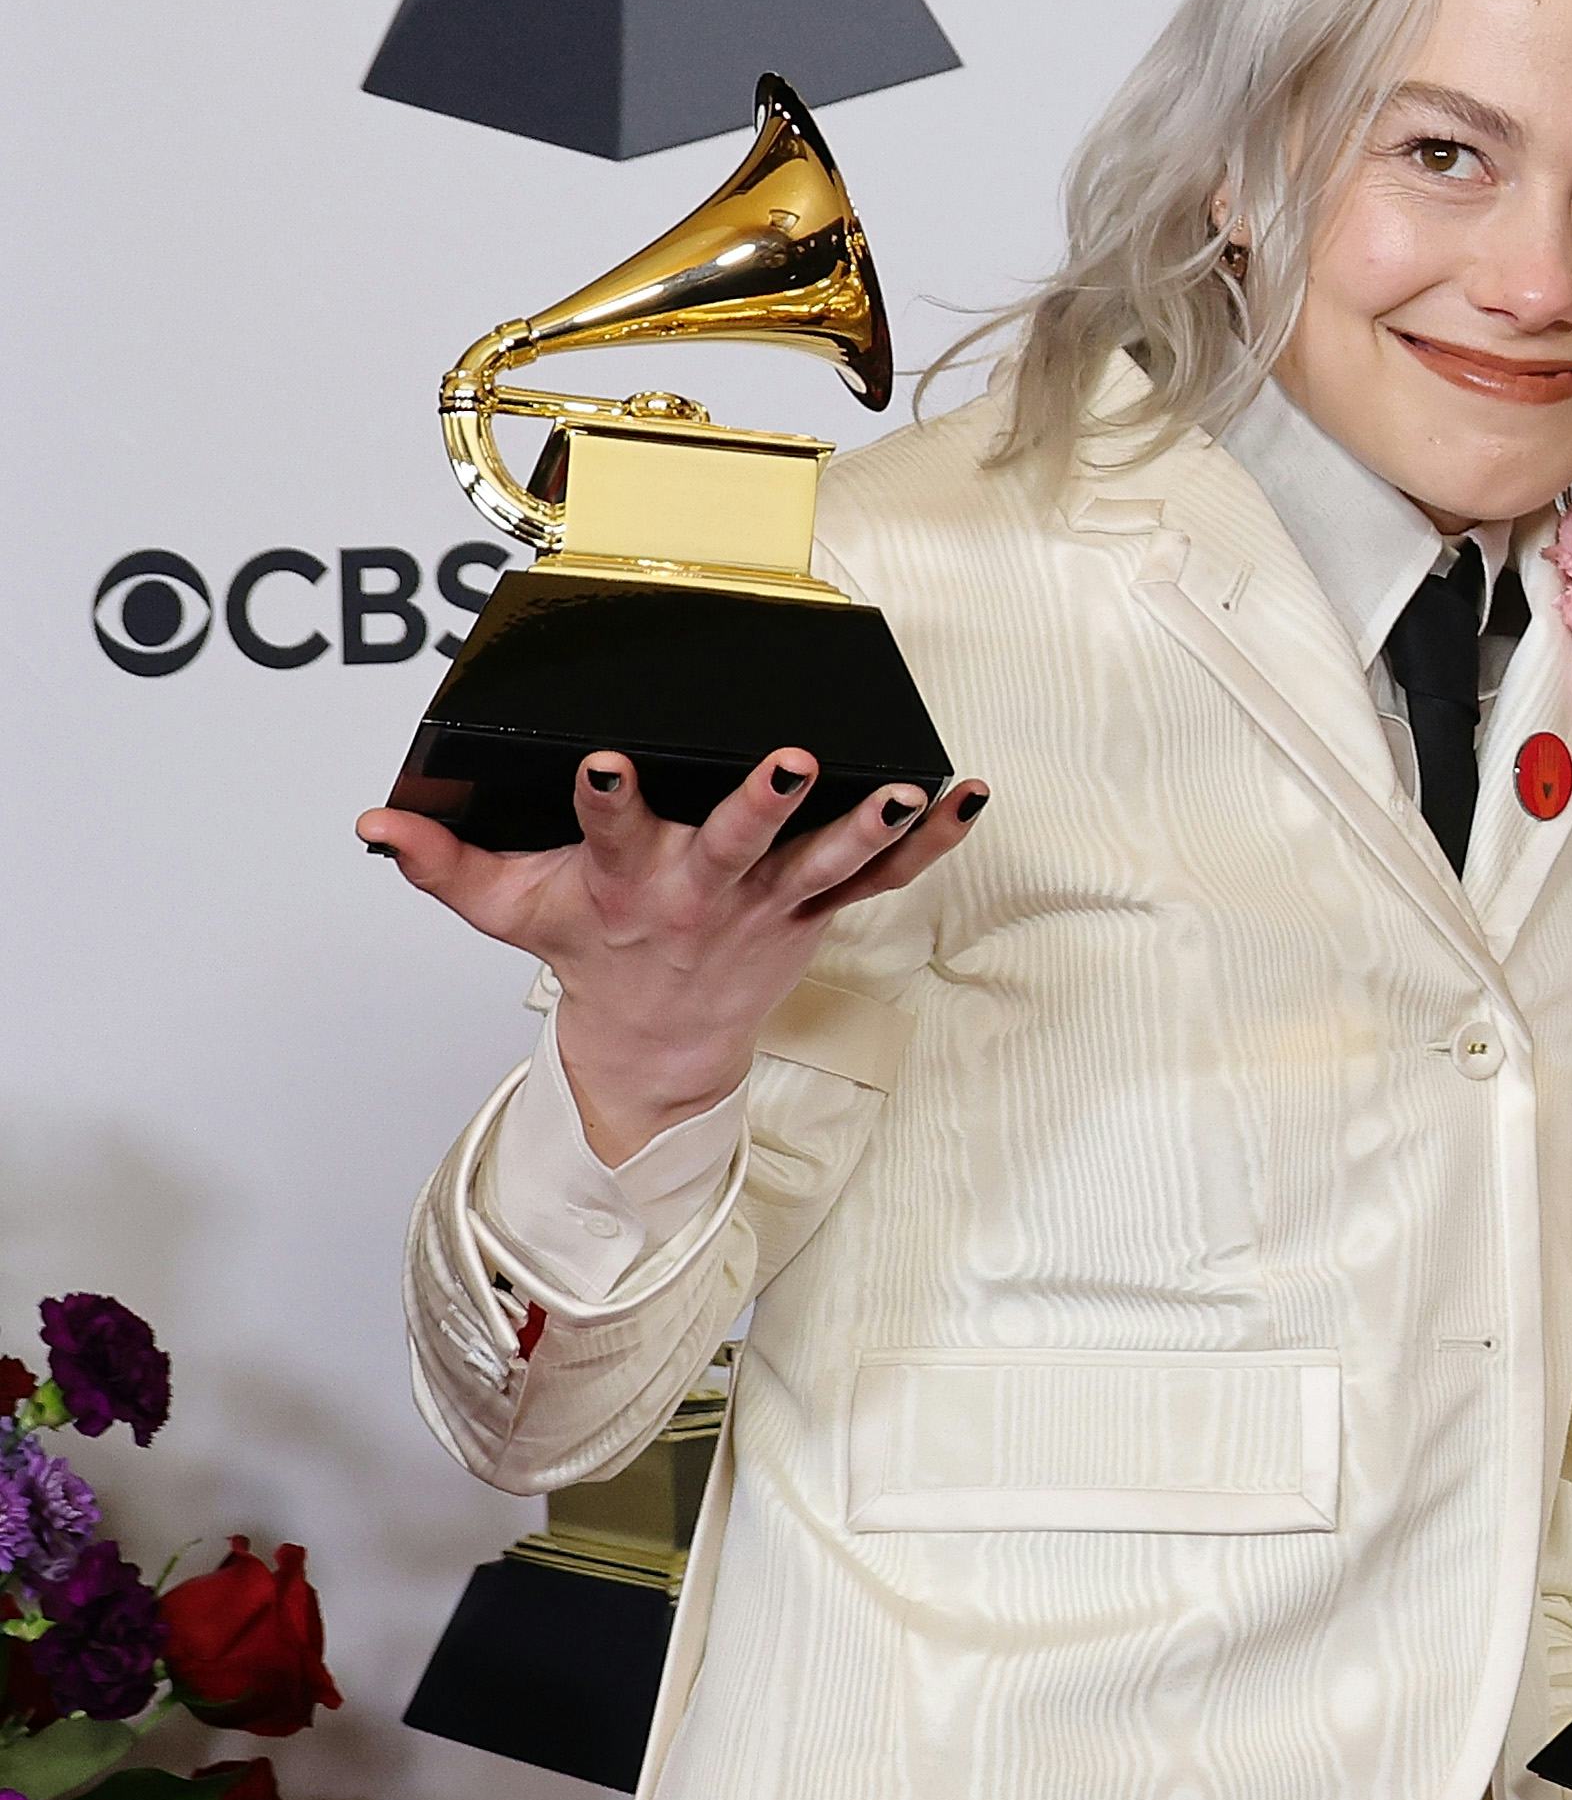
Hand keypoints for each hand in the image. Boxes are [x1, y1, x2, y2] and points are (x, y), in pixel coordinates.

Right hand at [360, 749, 983, 1157]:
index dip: (605, 794)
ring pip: (826, 862)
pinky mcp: (818, 911)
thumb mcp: (507, 910)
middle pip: (736, 843)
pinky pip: (885, 876)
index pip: (610, 829)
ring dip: (867, 823)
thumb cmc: (590, 953)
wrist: (654, 1044)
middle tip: (788, 758)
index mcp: (626, 880)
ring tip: (904, 785)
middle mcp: (704, 890)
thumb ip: (443, 863)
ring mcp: (770, 904)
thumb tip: (375, 825)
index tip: (602, 756)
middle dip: (761, 801)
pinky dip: (932, 840)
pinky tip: (969, 795)